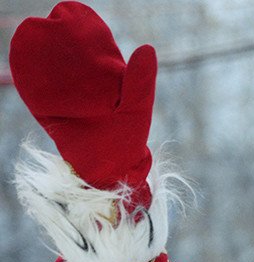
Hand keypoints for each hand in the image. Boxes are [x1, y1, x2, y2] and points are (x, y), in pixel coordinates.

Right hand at [9, 1, 156, 206]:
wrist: (110, 170)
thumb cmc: (128, 139)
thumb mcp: (136, 107)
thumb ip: (141, 81)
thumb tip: (147, 47)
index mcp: (110, 81)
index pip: (94, 49)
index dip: (84, 33)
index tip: (72, 16)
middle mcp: (87, 87)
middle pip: (69, 57)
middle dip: (58, 41)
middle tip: (48, 24)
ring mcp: (68, 98)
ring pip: (51, 71)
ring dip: (42, 57)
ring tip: (34, 38)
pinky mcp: (50, 111)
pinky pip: (36, 90)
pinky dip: (29, 76)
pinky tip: (23, 61)